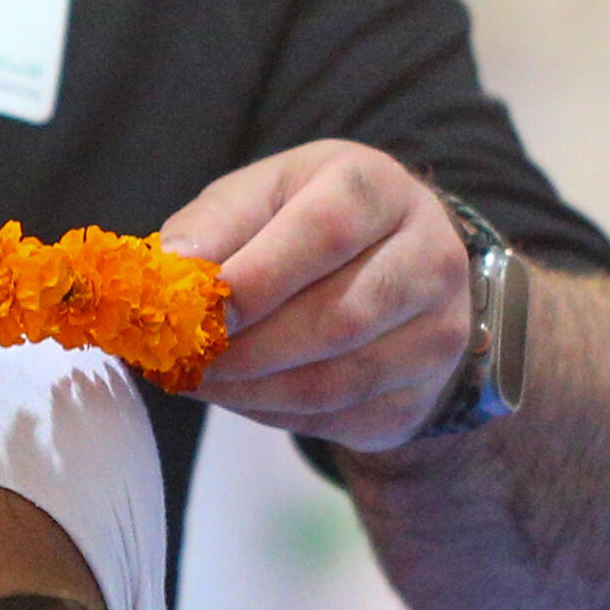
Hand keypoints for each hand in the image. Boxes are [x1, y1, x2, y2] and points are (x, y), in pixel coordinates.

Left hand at [158, 142, 473, 452]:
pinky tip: (242, 394)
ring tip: (201, 379)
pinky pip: (340, 419)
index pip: (327, 232)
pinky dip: (276, 414)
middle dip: (248, 349)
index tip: (203, 310)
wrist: (394, 271)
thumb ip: (215, 226)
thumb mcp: (261, 199)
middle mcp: (429, 257)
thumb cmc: (306, 226)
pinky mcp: (421, 395)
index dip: (260, 277)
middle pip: (338, 318)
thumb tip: (171, 270)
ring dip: (253, 390)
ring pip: (339, 381)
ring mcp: (438, 332)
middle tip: (186, 359)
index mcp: (378, 190)